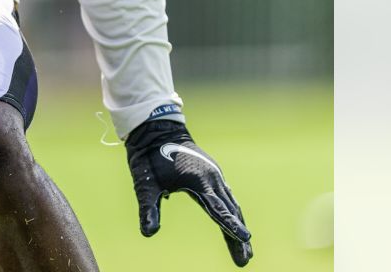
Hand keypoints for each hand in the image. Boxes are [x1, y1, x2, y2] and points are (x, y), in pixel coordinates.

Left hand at [125, 119, 252, 266]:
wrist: (156, 130)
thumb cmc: (149, 157)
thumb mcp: (144, 184)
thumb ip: (148, 208)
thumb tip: (148, 233)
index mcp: (198, 180)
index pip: (217, 208)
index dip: (230, 225)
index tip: (245, 238)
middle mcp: (212, 178)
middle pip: (229, 211)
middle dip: (238, 236)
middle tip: (244, 260)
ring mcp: (214, 175)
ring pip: (231, 205)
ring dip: (238, 225)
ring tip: (246, 249)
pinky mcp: (213, 174)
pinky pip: (227, 197)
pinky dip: (233, 213)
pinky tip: (235, 224)